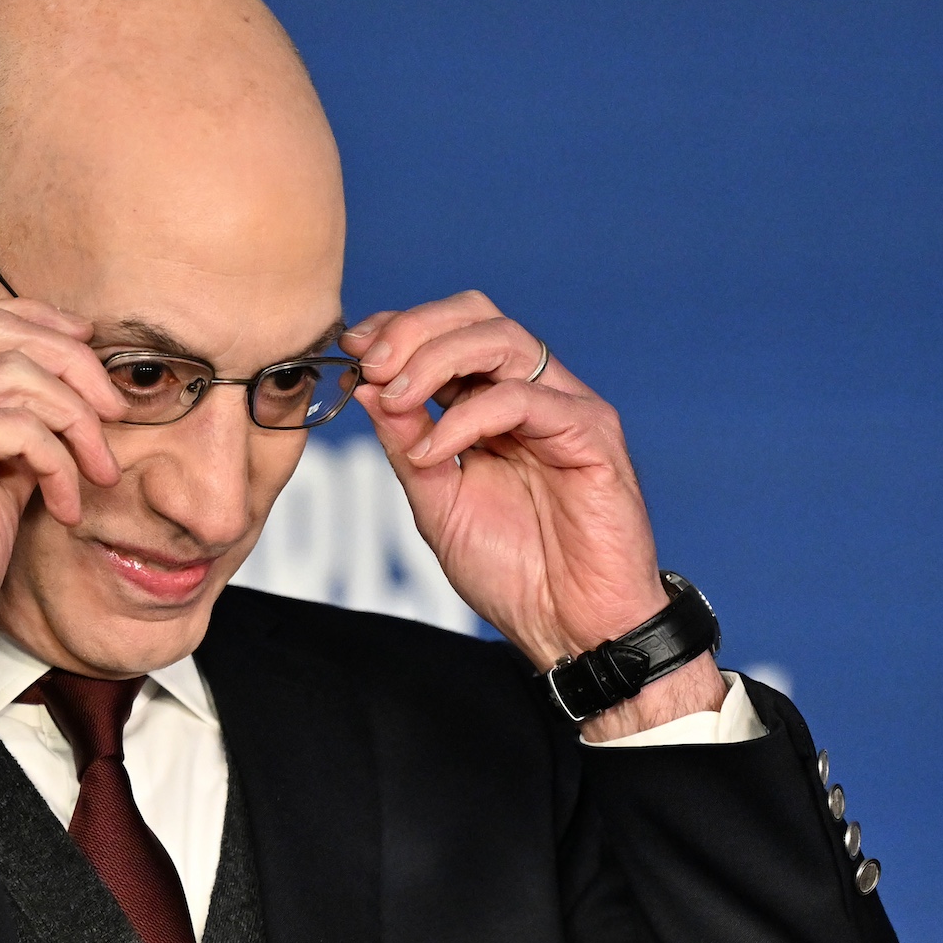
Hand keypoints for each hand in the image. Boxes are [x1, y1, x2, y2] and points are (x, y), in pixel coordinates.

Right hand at [0, 300, 126, 703]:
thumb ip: (13, 434)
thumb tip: (71, 404)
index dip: (39, 323)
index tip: (89, 350)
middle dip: (74, 361)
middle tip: (115, 412)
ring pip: (18, 371)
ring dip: (78, 421)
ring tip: (98, 471)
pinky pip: (21, 424)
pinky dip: (59, 462)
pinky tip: (64, 506)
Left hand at [342, 291, 724, 739]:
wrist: (570, 627)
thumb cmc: (514, 570)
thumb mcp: (436, 501)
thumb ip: (406, 443)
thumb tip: (367, 388)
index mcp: (493, 404)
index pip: (448, 332)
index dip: (397, 329)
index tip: (350, 348)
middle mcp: (532, 394)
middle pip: (476, 316)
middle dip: (413, 329)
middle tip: (369, 362)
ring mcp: (566, 407)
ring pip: (503, 339)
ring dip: (435, 358)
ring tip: (393, 396)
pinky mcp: (592, 432)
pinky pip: (524, 399)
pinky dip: (467, 418)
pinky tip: (434, 452)